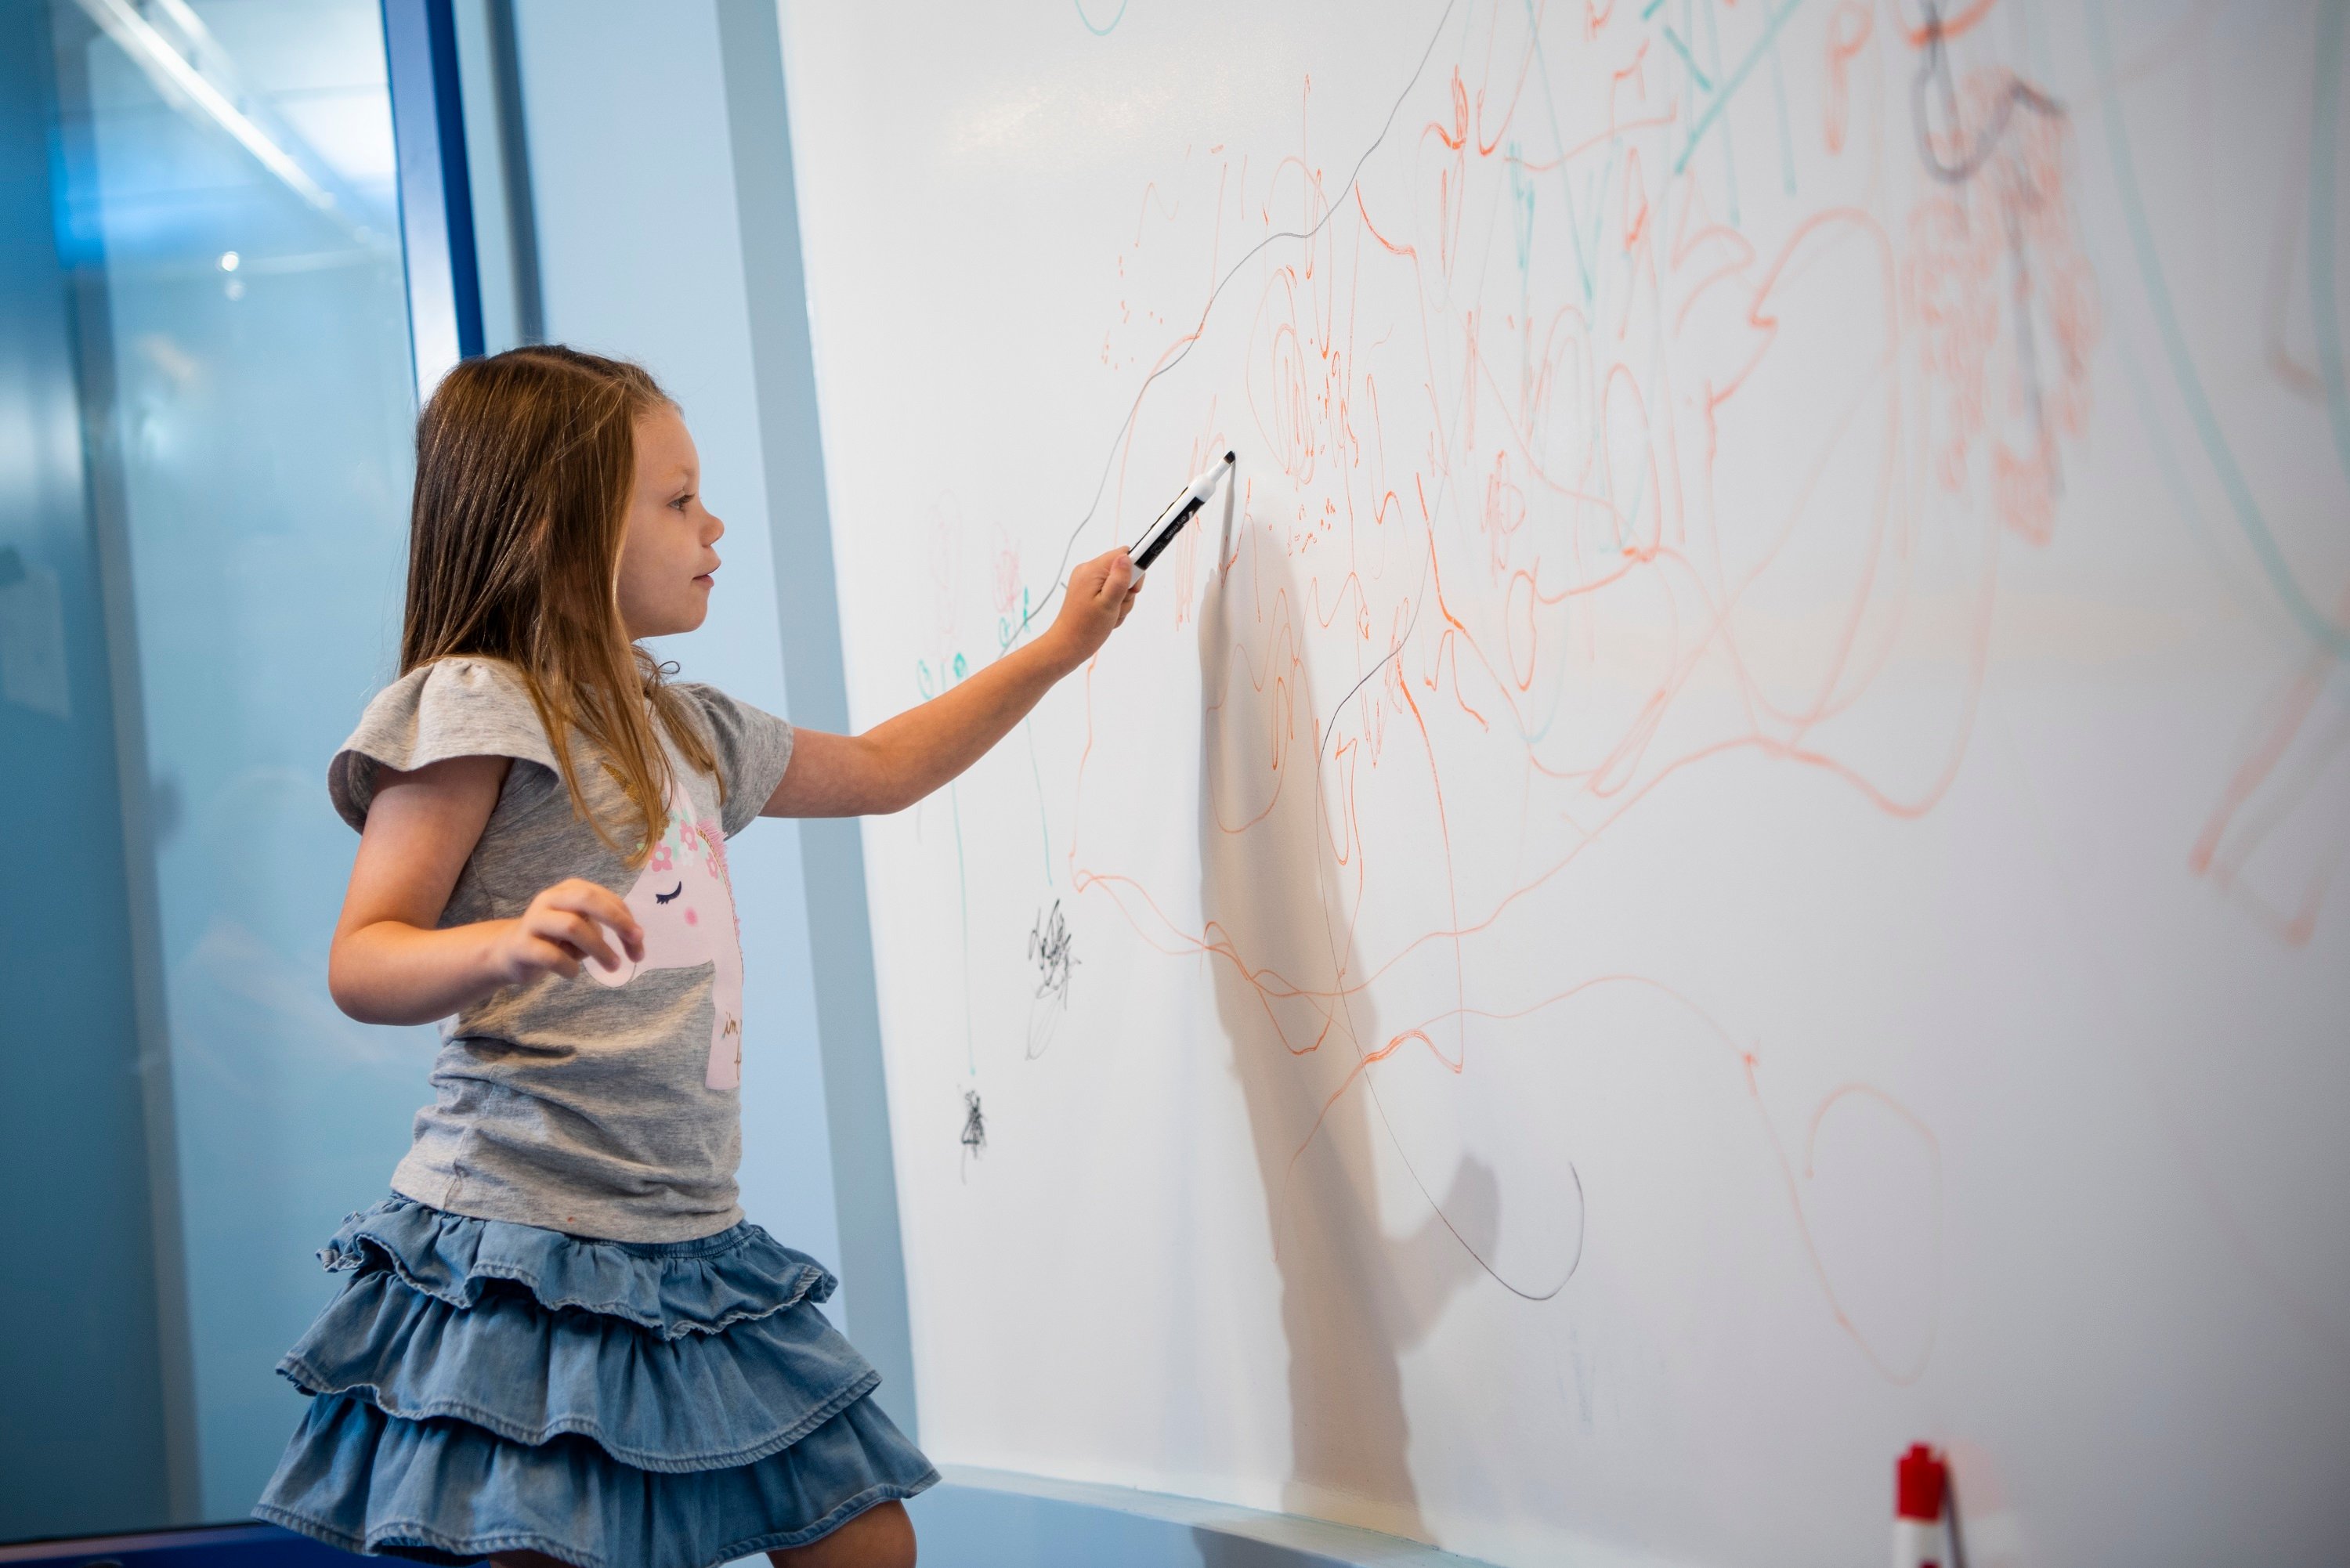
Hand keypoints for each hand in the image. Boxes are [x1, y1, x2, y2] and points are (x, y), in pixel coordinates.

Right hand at [488, 877, 644, 984]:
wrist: (510, 953)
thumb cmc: (555, 939)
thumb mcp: (584, 928)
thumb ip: (607, 926)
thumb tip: (636, 939)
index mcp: (570, 889)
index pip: (605, 898)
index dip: (626, 919)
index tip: (640, 943)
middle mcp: (550, 899)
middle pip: (588, 900)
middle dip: (617, 921)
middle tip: (636, 943)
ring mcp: (534, 920)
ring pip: (572, 926)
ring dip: (599, 949)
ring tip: (613, 966)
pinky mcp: (522, 946)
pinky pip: (551, 956)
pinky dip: (569, 967)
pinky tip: (573, 974)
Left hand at [1043, 548, 1142, 671]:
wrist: (1067, 646)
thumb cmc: (1086, 628)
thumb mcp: (1109, 603)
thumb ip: (1119, 579)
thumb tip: (1127, 557)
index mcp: (1092, 570)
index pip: (1124, 554)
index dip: (1134, 571)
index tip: (1133, 590)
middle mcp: (1088, 571)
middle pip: (1122, 570)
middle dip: (1127, 591)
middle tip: (1117, 608)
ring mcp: (1087, 582)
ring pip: (1118, 584)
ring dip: (1121, 602)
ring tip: (1111, 615)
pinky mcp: (1088, 591)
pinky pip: (1110, 592)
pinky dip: (1113, 605)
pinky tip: (1107, 617)